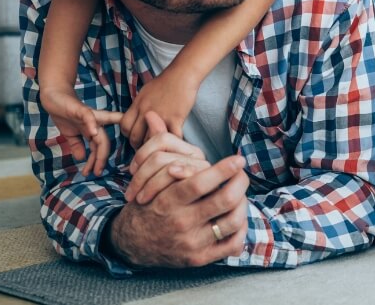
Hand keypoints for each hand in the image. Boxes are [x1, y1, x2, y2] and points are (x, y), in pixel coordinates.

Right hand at [39, 86, 122, 176]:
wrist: (54, 96)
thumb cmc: (64, 113)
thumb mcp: (70, 133)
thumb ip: (77, 145)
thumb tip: (81, 158)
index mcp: (92, 129)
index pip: (100, 145)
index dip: (101, 159)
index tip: (98, 172)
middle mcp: (94, 124)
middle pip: (103, 142)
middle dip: (101, 159)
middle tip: (97, 173)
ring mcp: (88, 116)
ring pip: (100, 134)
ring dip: (99, 151)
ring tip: (96, 166)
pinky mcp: (80, 108)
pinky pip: (89, 116)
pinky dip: (92, 124)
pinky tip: (93, 133)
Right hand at [109, 153, 249, 267]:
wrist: (131, 244)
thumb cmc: (146, 205)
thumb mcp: (147, 180)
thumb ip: (156, 149)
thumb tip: (154, 115)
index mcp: (167, 202)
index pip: (199, 183)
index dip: (223, 169)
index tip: (238, 159)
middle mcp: (181, 223)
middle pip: (223, 201)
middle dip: (240, 184)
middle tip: (242, 174)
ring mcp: (192, 243)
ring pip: (232, 221)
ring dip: (243, 204)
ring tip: (241, 194)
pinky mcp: (200, 258)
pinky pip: (231, 244)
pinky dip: (241, 229)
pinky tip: (238, 217)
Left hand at [120, 66, 197, 147]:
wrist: (183, 74)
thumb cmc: (166, 82)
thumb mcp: (145, 91)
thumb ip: (138, 106)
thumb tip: (132, 118)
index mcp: (138, 104)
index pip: (124, 126)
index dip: (128, 134)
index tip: (136, 136)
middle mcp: (146, 111)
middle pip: (134, 137)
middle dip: (139, 144)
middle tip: (147, 146)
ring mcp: (161, 115)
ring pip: (150, 140)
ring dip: (155, 145)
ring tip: (160, 146)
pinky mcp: (176, 118)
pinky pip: (171, 137)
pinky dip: (173, 141)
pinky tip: (175, 141)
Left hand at [125, 112, 209, 204]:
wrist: (192, 221)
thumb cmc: (172, 191)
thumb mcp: (164, 164)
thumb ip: (158, 140)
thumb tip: (150, 114)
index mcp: (188, 149)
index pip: (161, 138)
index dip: (141, 154)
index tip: (130, 172)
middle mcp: (198, 156)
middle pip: (160, 156)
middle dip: (140, 176)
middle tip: (130, 194)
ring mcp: (203, 171)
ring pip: (167, 168)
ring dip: (147, 185)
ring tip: (139, 200)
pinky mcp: (205, 189)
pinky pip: (180, 180)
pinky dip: (163, 185)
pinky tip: (152, 198)